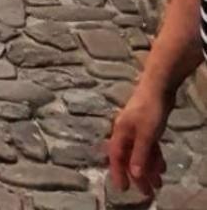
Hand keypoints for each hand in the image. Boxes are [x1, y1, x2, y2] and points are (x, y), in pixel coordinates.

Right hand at [107, 81, 172, 200]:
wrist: (159, 85)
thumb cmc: (149, 109)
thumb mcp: (146, 134)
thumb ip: (139, 154)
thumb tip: (133, 174)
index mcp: (120, 132)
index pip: (116, 157)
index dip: (118, 173)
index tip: (123, 189)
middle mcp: (125, 132)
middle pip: (129, 158)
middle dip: (138, 176)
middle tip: (147, 193)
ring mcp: (136, 129)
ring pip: (140, 154)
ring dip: (149, 169)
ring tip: (158, 184)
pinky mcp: (146, 127)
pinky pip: (148, 147)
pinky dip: (154, 157)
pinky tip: (162, 167)